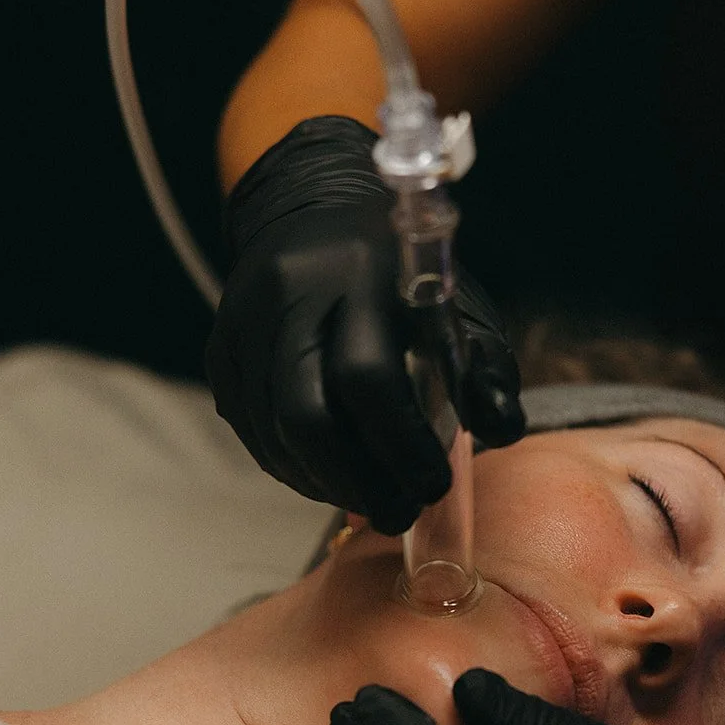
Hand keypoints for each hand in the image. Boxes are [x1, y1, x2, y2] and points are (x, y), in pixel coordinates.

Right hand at [206, 116, 523, 534]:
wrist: (311, 212)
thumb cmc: (400, 274)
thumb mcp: (458, 305)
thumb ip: (485, 367)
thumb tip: (502, 430)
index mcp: (361, 275)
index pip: (366, 377)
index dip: (400, 446)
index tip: (433, 484)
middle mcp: (291, 295)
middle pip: (305, 417)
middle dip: (357, 482)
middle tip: (398, 512)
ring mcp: (244, 325)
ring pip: (274, 435)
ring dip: (327, 483)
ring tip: (371, 498)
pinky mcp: (222, 354)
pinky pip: (254, 433)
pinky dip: (297, 468)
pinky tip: (333, 475)